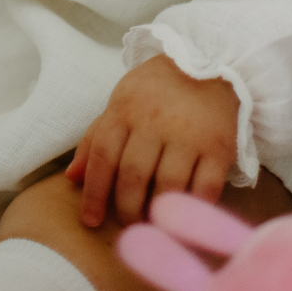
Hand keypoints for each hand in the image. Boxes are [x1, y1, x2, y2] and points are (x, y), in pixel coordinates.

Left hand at [66, 55, 239, 228]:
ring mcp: (189, 135)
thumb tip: (72, 177)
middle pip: (133, 175)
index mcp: (125, 109)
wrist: (210, 64)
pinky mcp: (219, 147)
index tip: (90, 220)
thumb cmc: (157, 90)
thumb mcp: (121, 102)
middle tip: (127, 226)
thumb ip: (96, 138)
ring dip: (157, 214)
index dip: (94, 192)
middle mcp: (154, 122)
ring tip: (151, 226)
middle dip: (126, 209)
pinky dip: (192, 209)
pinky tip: (183, 219)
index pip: (102, 156)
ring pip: (168, 186)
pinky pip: (205, 188)